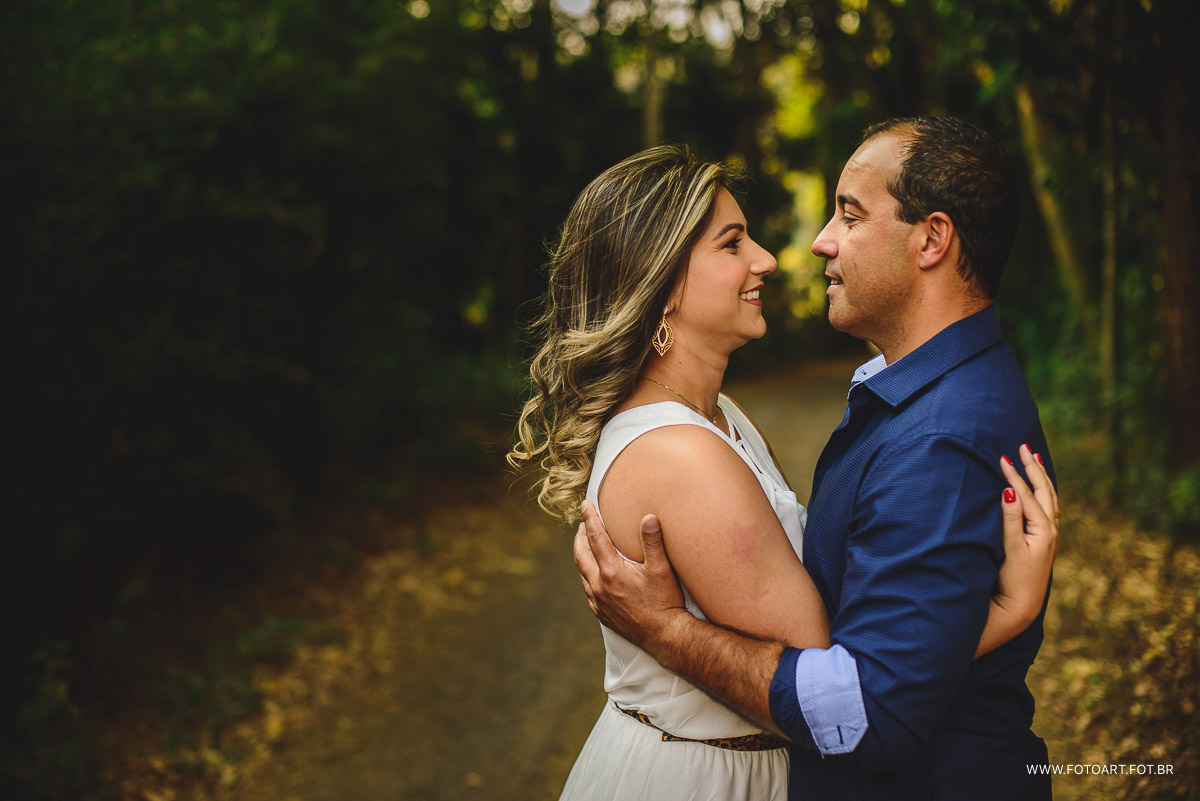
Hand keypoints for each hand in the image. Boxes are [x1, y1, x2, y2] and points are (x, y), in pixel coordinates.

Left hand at [573, 500, 687, 651]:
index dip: (590, 518)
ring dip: (582, 555)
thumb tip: (648, 516)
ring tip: (585, 544)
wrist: (664, 636)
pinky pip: (587, 589)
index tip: (585, 505)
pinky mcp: (601, 613)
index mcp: (611, 571)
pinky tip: (593, 574)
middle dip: (580, 536)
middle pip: (581, 554)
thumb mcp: (662, 570)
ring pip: (582, 572)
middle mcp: (599, 586)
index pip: (595, 537)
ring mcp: (598, 601)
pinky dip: (587, 575)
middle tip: (583, 523)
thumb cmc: (665, 602)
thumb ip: (653, 542)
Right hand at [996, 444, 1059, 626]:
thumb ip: (1011, 518)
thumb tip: (1010, 490)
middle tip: (1024, 447)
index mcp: (1044, 529)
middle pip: (1044, 491)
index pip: (1028, 494)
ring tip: (1035, 460)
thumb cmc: (1012, 579)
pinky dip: (1042, 492)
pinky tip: (1038, 490)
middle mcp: (1051, 530)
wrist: (1020, 606)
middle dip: (1034, 468)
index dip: (1014, 474)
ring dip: (1041, 477)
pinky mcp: (1043, 542)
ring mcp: (1049, 536)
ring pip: (1049, 498)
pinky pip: (1047, 507)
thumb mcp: (1010, 548)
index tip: (1002, 456)